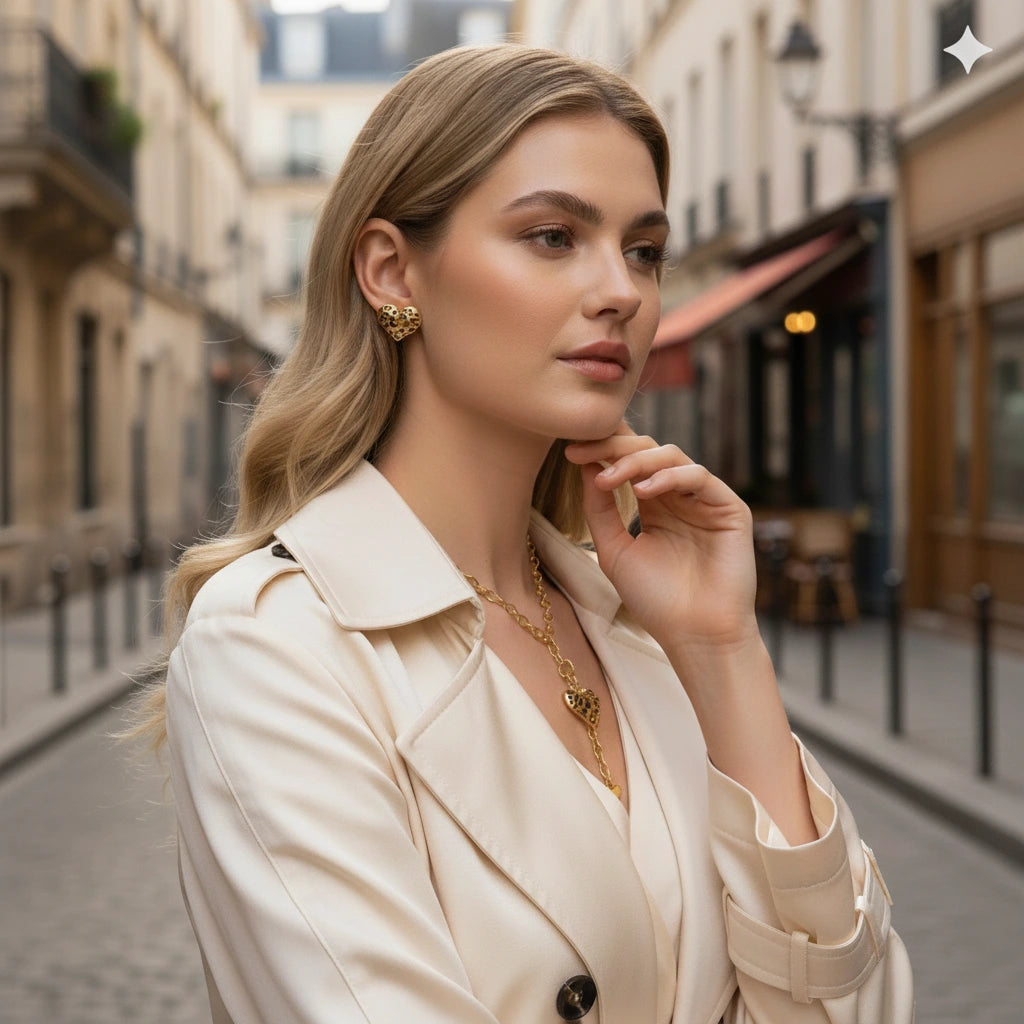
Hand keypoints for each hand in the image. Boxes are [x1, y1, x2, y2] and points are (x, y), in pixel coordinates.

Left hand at [564, 423, 758, 651]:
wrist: (694, 635)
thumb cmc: (656, 601)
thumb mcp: (614, 550)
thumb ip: (600, 509)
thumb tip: (586, 465)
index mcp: (655, 504)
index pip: (629, 462)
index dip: (602, 450)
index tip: (568, 452)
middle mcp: (680, 496)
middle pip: (648, 450)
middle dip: (613, 448)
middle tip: (582, 454)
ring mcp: (705, 500)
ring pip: (671, 456)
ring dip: (636, 461)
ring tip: (609, 478)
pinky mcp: (729, 508)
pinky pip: (699, 476)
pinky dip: (668, 476)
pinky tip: (643, 490)